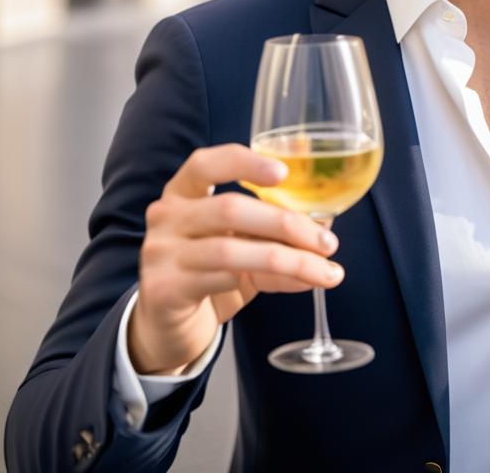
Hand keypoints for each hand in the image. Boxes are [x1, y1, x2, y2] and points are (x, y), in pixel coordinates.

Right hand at [128, 144, 343, 374]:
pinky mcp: (164, 290)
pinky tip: (296, 284)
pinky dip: (269, 282)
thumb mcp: (241, 243)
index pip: (205, 164)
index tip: (284, 172)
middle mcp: (166, 217)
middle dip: (286, 224)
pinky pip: (223, 281)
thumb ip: (272, 228)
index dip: (244, 163)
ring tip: (325, 272)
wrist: (167, 327)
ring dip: (288, 261)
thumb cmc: (210, 273)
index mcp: (183, 192)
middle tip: (328, 242)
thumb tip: (326, 222)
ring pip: (231, 250)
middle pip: (230, 209)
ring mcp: (161, 254)